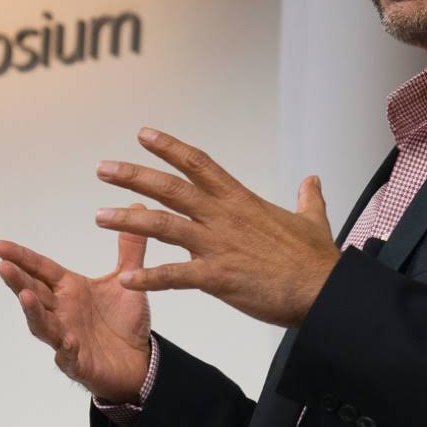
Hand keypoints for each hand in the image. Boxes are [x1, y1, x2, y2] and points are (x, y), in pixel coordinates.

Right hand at [0, 206, 151, 403]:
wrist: (140, 361)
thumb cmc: (124, 321)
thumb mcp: (127, 280)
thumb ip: (129, 247)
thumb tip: (136, 205)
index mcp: (69, 289)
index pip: (40, 269)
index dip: (20, 256)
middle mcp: (62, 311)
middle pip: (34, 293)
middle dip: (18, 280)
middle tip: (3, 265)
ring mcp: (66, 337)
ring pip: (42, 324)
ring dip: (33, 312)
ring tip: (26, 296)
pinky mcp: (79, 362)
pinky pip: (68, 356)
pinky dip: (66, 349)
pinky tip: (68, 341)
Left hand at [93, 127, 340, 327]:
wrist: (326, 292)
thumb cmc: (317, 261)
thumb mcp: (312, 221)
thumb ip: (307, 198)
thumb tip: (312, 180)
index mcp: (239, 200)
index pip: (198, 163)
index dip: (169, 147)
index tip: (143, 134)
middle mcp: (223, 216)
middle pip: (170, 188)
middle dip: (133, 175)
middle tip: (103, 168)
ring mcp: (218, 245)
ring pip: (163, 226)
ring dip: (128, 220)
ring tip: (99, 217)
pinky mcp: (218, 277)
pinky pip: (176, 275)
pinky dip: (148, 277)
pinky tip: (125, 278)